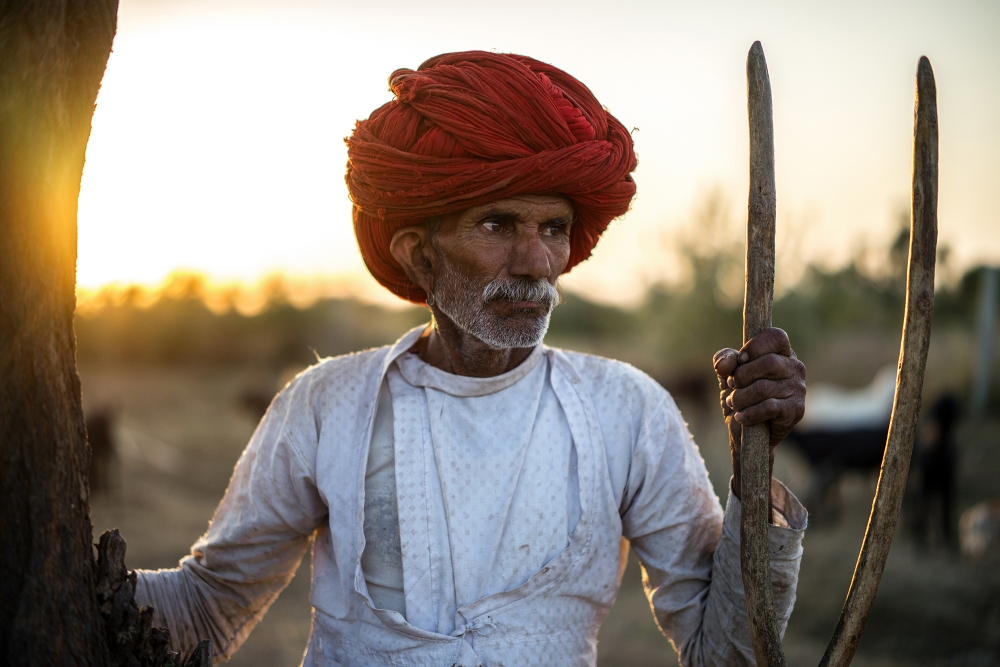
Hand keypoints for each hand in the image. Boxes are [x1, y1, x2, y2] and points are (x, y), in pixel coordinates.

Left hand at [713, 327, 805, 499]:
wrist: (745, 432)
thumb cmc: (741, 396)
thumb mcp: (728, 374)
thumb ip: (725, 360)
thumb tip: (725, 363)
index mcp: (781, 353)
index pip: (776, 336)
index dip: (755, 346)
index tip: (741, 359)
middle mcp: (795, 368)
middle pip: (768, 362)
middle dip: (741, 376)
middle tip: (733, 386)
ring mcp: (798, 389)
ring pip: (764, 388)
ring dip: (740, 398)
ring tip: (734, 403)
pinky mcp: (796, 411)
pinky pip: (769, 407)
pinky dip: (749, 413)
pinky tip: (741, 417)